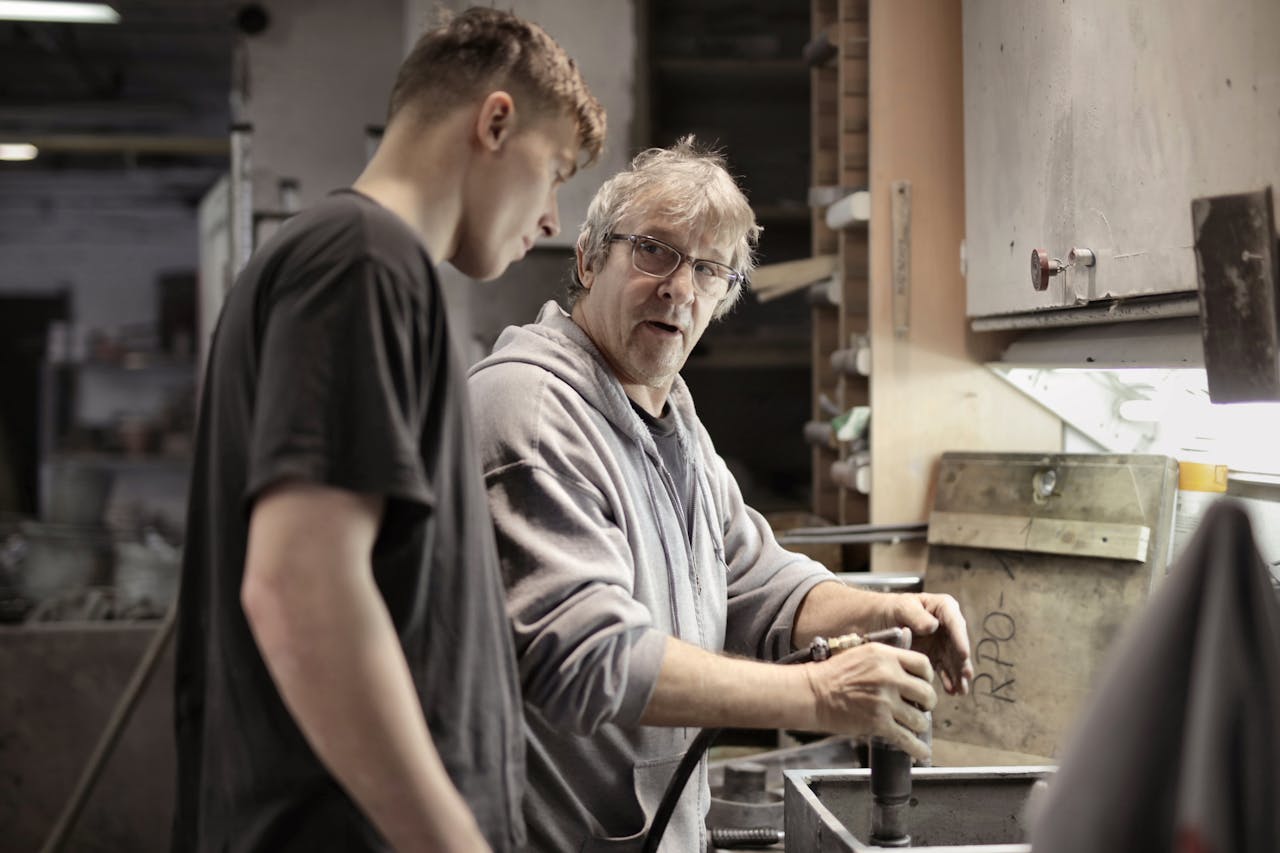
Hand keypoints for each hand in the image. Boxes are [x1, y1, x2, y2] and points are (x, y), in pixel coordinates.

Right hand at [802, 642, 936, 760]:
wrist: (812, 693)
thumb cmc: (832, 674)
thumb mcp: (861, 654)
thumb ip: (886, 659)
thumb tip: (909, 670)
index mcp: (885, 656)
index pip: (923, 664)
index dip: (928, 677)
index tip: (925, 684)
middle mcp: (888, 677)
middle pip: (927, 693)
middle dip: (927, 703)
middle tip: (921, 707)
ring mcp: (884, 701)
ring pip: (920, 719)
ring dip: (919, 725)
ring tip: (913, 725)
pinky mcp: (878, 723)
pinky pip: (907, 739)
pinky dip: (917, 748)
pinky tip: (921, 752)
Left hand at [889, 593, 973, 695]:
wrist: (876, 620)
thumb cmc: (890, 608)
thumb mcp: (902, 607)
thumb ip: (917, 615)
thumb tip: (933, 626)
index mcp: (943, 608)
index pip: (955, 623)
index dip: (961, 639)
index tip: (964, 654)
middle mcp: (947, 626)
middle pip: (958, 644)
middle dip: (963, 662)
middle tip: (966, 675)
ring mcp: (942, 643)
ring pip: (954, 660)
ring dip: (958, 675)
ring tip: (960, 689)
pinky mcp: (935, 657)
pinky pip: (943, 669)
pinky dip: (947, 680)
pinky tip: (950, 690)